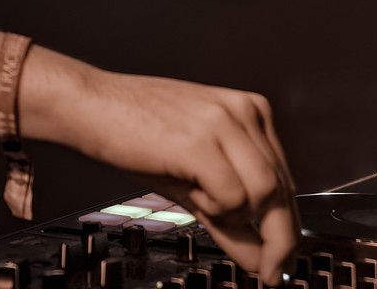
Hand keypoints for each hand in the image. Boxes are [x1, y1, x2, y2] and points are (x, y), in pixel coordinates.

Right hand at [25, 56, 299, 280]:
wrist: (89, 105)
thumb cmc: (134, 134)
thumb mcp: (191, 179)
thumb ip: (228, 217)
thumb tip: (258, 258)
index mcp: (248, 112)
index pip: (285, 179)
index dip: (286, 227)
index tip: (282, 258)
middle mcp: (243, 111)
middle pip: (282, 190)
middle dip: (278, 240)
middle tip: (269, 271)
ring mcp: (224, 122)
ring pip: (263, 196)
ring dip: (234, 217)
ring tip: (200, 203)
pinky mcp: (201, 141)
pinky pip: (232, 197)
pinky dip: (214, 209)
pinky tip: (189, 190)